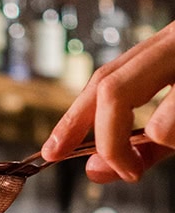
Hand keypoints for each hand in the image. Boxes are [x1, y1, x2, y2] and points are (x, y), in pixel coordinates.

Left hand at [41, 21, 174, 182]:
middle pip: (111, 89)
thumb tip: (96, 170)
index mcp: (163, 48)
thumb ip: (143, 146)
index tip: (51, 151)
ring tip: (173, 147)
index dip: (72, 120)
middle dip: (108, 141)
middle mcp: (174, 42)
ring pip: (158, 116)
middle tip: (124, 170)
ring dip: (163, 140)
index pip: (103, 80)